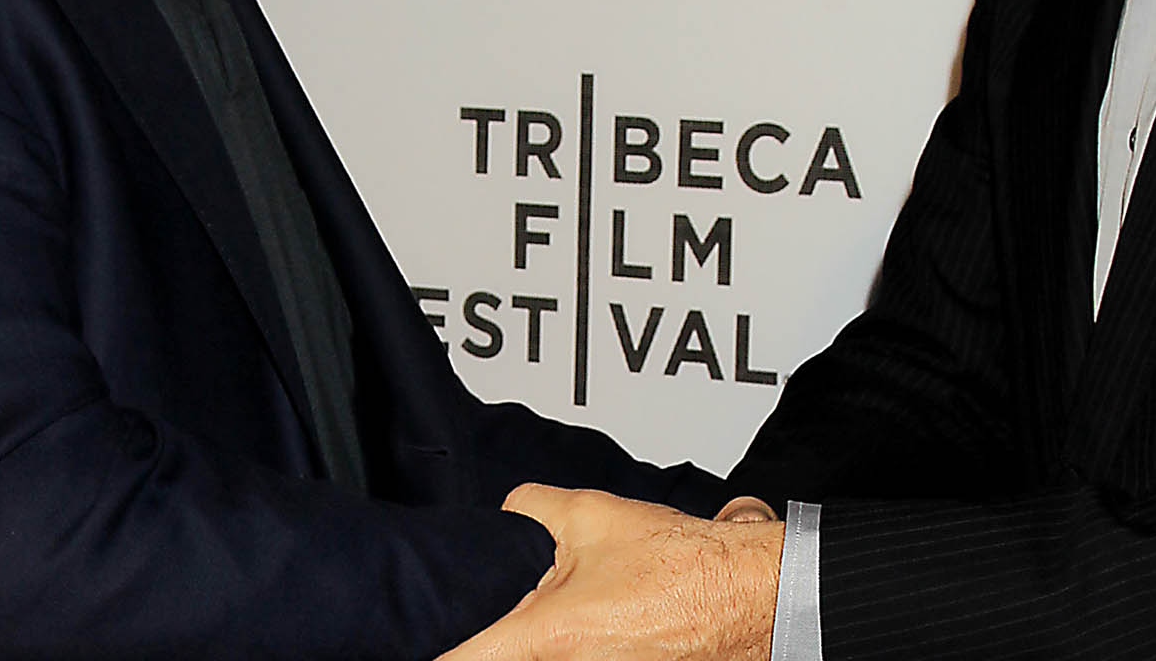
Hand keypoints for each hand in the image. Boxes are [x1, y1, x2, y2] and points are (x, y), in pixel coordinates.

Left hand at [438, 484, 783, 659]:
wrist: (747, 597)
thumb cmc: (682, 566)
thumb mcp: (590, 513)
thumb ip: (530, 509)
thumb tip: (507, 514)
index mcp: (548, 639)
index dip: (432, 652)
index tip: (408, 642)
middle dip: (496, 636)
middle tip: (504, 610)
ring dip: (539, 645)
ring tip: (574, 608)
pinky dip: (574, 650)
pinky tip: (596, 624)